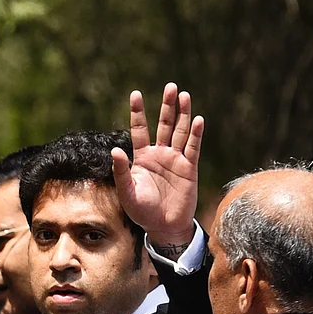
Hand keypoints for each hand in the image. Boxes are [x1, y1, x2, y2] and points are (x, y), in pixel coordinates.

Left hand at [111, 83, 203, 248]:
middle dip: (167, 106)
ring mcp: (175, 160)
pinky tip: (197, 119)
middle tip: (170, 86)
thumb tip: (115, 150)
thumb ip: (121, 171)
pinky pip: (192, 148)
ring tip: (183, 95)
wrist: (164, 227)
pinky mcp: (189, 168)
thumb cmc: (142, 212)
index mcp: (142, 158)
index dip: (138, 112)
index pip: (139, 129)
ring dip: (182, 114)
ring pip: (179, 131)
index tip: (135, 93)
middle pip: (163, 124)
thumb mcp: (127, 192)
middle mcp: (160, 154)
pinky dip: (195, 134)